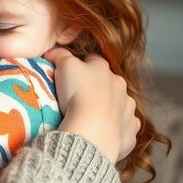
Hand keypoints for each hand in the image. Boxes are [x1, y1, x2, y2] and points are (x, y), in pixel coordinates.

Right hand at [43, 47, 139, 164]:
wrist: (92, 129)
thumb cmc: (77, 93)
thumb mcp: (64, 65)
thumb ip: (60, 55)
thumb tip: (52, 52)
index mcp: (103, 69)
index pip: (93, 60)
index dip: (82, 64)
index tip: (71, 72)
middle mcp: (120, 86)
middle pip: (109, 81)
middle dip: (98, 86)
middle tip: (79, 96)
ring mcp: (128, 108)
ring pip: (120, 102)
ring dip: (110, 106)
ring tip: (92, 115)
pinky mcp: (130, 129)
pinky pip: (126, 124)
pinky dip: (117, 126)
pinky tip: (105, 130)